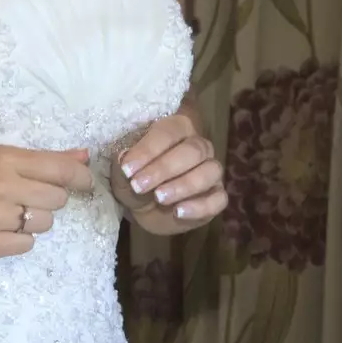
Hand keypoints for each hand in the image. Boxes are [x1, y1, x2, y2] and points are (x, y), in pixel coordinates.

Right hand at [0, 145, 95, 262]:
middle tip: (23, 198)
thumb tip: (84, 157)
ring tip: (5, 215)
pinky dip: (16, 239)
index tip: (84, 184)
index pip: (60, 170)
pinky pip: (26, 245)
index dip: (80, 179)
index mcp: (0, 158)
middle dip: (47, 200)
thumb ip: (38, 160)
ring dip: (32, 221)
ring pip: (44, 224)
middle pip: (57, 199)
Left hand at [114, 109, 226, 235]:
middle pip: (192, 150)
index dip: (148, 150)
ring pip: (209, 172)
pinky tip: (178, 212)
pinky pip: (218, 199)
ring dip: (183, 185)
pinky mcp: (217, 197)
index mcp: (176, 130)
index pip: (168, 132)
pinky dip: (199, 207)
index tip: (128, 169)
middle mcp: (199, 147)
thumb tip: (124, 158)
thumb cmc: (135, 180)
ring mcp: (211, 172)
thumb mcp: (122, 175)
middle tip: (139, 186)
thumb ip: (122, 167)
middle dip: (164, 168)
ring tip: (159, 198)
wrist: (143, 209)